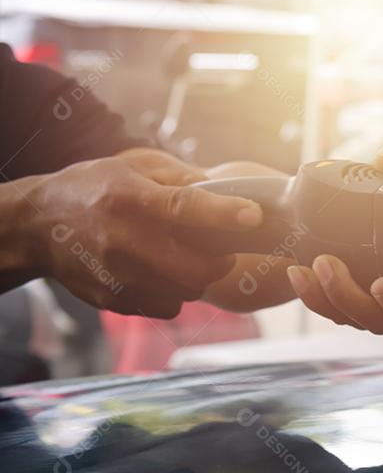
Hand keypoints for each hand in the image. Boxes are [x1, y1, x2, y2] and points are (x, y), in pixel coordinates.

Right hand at [22, 150, 261, 317]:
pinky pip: (168, 306)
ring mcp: (119, 276)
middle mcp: (124, 240)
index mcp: (130, 199)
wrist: (39, 226)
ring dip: (197, 276)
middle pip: (197, 265)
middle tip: (217, 249)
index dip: (224, 214)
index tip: (253, 215)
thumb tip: (228, 189)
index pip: (185, 208)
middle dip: (219, 259)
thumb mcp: (134, 165)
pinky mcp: (115, 300)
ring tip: (184, 258)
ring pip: (188, 290)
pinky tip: (161, 273)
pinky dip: (175, 293)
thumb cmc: (95, 188)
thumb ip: (182, 176)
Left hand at [285, 134, 382, 334]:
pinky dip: (311, 294)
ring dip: (327, 296)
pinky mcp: (347, 302)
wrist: (377, 204)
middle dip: (352, 299)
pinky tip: (295, 270)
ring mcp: (374, 308)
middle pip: (381, 322)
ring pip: (352, 318)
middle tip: (330, 263)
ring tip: (311, 263)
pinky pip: (329, 309)